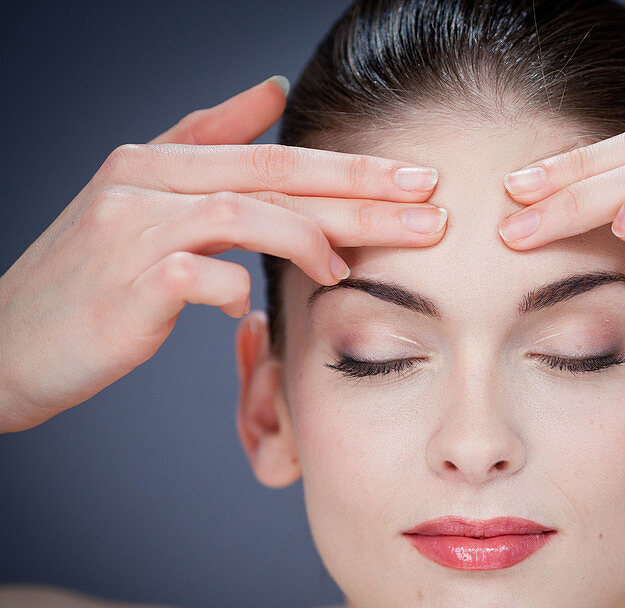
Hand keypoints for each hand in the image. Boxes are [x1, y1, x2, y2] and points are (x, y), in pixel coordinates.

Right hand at [0, 76, 447, 432]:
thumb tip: (269, 93)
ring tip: (352, 268)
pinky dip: (237, 288)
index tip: (417, 177)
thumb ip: (205, 143)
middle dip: (361, 192)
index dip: (351, 165)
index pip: (275, 155)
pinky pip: (199, 275)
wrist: (6, 344)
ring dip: (312, 237)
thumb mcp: (141, 200)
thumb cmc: (91, 281)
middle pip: (275, 176)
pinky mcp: (124, 283)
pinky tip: (257, 306)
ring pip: (246, 213)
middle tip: (429, 208)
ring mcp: (131, 229)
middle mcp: (144, 181)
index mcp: (156, 159)